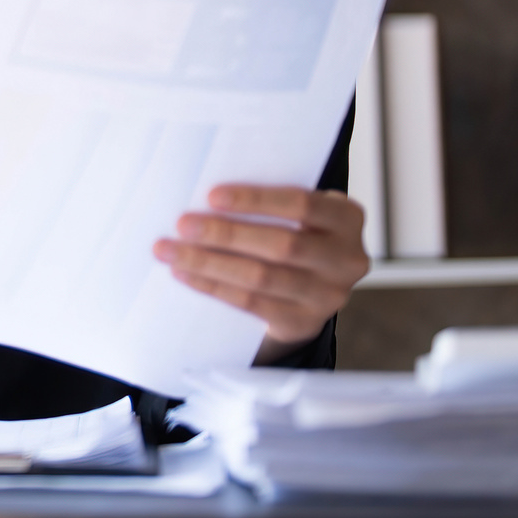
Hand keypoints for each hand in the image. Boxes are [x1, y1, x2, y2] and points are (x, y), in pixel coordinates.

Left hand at [153, 185, 368, 362]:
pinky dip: (213, 286)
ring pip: (261, 277)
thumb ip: (267, 202)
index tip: (211, 195)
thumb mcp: (295, 211)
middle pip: (281, 245)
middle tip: (182, 224)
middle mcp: (347, 259)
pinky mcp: (304, 322)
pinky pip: (251, 303)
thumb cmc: (292, 230)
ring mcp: (329, 296)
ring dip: (208, 262)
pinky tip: (185, 273)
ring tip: (170, 250)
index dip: (256, 200)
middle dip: (225, 233)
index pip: (302, 204)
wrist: (309, 285)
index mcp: (347, 218)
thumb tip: (202, 194)